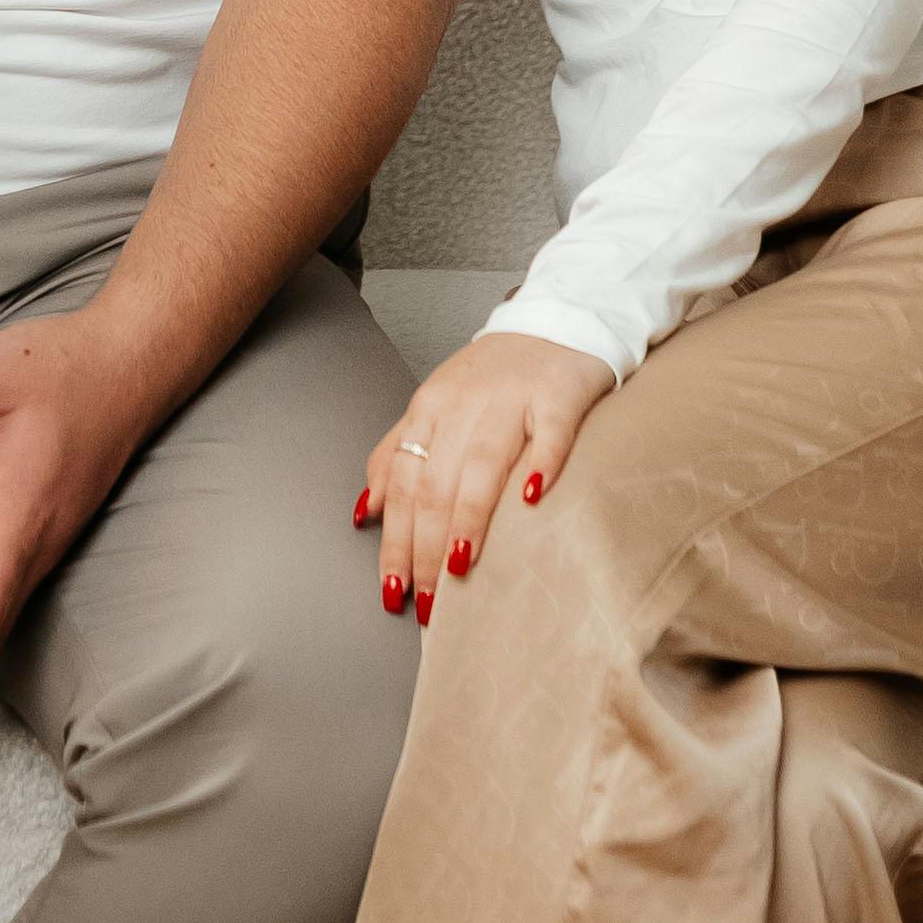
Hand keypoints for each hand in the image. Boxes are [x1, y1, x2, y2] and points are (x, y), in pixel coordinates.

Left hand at [363, 328, 614, 620]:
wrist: (555, 322)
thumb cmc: (493, 377)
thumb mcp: (434, 407)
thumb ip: (394, 454)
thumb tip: (363, 512)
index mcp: (429, 410)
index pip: (402, 485)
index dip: (394, 540)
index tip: (393, 590)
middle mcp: (464, 406)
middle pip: (435, 483)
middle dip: (425, 546)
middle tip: (428, 600)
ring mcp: (512, 399)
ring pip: (482, 464)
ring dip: (468, 517)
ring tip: (460, 566)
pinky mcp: (559, 396)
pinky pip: (549, 433)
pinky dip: (540, 464)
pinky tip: (533, 499)